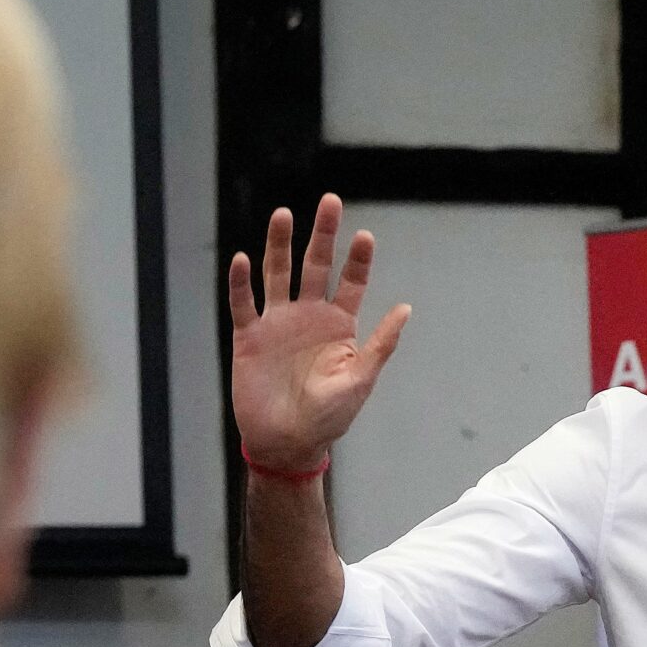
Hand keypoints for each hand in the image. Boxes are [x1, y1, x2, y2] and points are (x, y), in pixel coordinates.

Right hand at [227, 194, 409, 471]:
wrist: (287, 443)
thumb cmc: (328, 417)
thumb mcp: (360, 379)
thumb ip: (380, 344)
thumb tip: (406, 308)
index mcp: (339, 325)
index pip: (351, 282)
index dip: (358, 260)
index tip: (364, 236)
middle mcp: (308, 316)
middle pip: (315, 266)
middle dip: (322, 235)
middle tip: (329, 202)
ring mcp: (277, 323)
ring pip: (277, 274)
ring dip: (280, 245)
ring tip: (284, 215)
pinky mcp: (249, 337)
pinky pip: (243, 304)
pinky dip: (241, 282)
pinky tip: (242, 259)